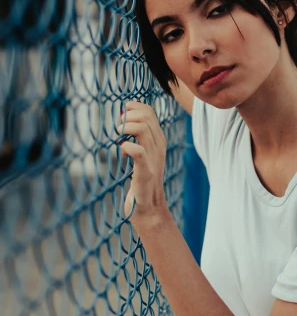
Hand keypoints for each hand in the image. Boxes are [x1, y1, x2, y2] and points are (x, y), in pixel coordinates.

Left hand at [117, 101, 168, 221]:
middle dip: (128, 116)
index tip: (122, 117)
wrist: (148, 208)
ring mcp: (153, 159)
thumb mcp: (142, 155)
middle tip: (118, 128)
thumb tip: (123, 118)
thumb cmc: (141, 181)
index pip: (149, 111)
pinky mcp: (145, 172)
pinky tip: (122, 149)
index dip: (133, 107)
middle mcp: (158, 147)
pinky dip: (128, 146)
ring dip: (126, 128)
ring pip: (143, 128)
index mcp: (158, 140)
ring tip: (118, 137)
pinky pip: (139, 152)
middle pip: (146, 116)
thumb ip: (138, 138)